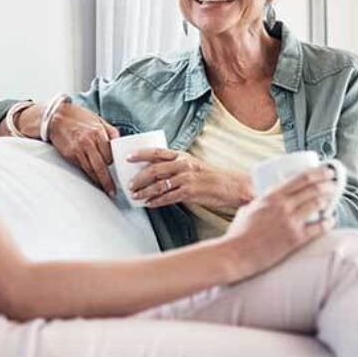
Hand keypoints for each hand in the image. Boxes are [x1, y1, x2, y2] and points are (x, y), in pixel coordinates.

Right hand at [46, 103, 119, 196]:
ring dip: (99, 182)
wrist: (56, 117)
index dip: (113, 163)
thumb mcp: (98, 120)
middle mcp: (88, 142)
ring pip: (91, 170)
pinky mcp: (70, 155)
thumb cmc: (78, 117)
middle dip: (108, 181)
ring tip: (106, 190)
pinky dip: (89, 175)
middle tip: (113, 191)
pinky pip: (82, 168)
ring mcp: (78, 150)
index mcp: (98, 133)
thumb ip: (111, 131)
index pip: (110, 154)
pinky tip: (94, 180)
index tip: (118, 170)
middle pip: (101, 166)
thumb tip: (120, 143)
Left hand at [126, 149, 252, 207]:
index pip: (156, 152)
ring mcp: (186, 179)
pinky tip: (149, 204)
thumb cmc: (208, 175)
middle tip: (129, 184)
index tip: (127, 158)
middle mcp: (183, 165)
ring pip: (159, 185)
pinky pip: (168, 198)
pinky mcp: (189, 193)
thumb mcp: (191, 164)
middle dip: (139, 178)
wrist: (229, 185)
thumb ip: (174, 165)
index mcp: (182, 156)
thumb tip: (153, 170)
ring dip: (144, 192)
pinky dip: (156, 202)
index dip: (140, 154)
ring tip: (135, 196)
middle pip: (154, 170)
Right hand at [221, 167, 337, 282]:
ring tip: (332, 199)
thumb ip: (261, 202)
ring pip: (318, 204)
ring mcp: (290, 222)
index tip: (326, 171)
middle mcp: (283, 206)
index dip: (318, 172)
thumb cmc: (239, 233)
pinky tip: (330, 221)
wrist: (237, 254)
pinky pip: (319, 228)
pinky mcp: (295, 239)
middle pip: (313, 189)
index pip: (301, 178)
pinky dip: (327, 223)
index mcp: (271, 196)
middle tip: (333, 183)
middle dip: (328, 184)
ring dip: (328, 200)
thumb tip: (266, 200)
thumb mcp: (249, 209)